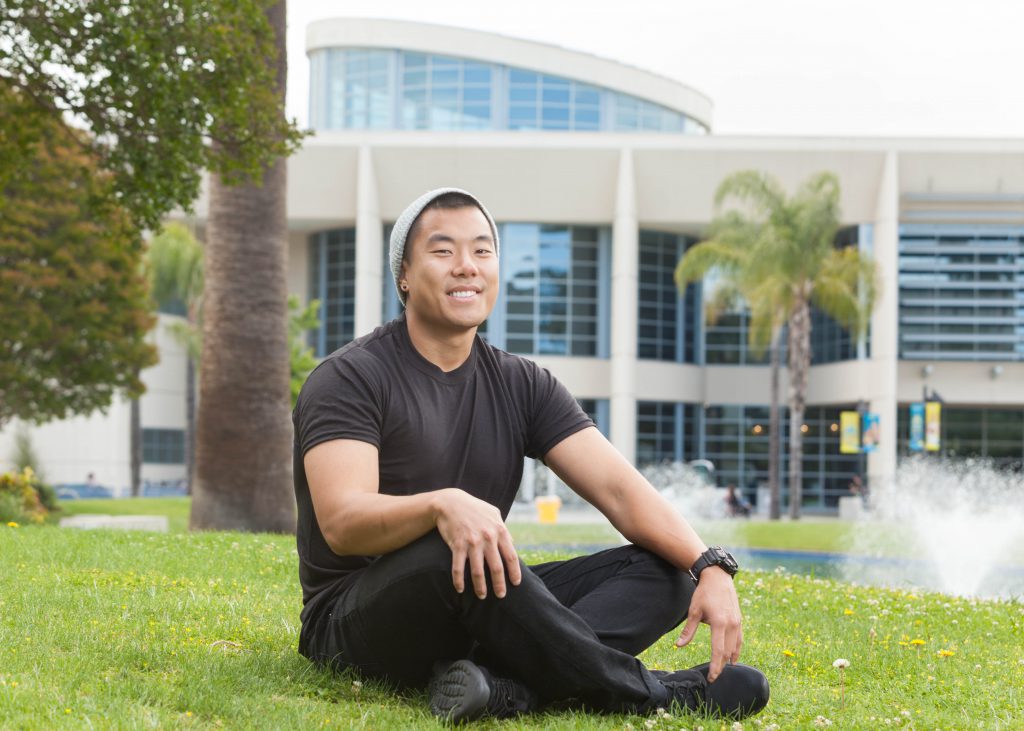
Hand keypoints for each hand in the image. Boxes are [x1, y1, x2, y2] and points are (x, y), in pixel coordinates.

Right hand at [433, 488, 521, 599]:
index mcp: (499, 530)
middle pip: (497, 568)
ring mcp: (472, 542)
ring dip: (480, 587)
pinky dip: (459, 581)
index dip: (514, 572)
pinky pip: (458, 568)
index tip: (516, 584)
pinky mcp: (457, 545)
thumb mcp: (494, 514)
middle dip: (499, 585)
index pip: (511, 557)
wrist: (450, 502)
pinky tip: (460, 589)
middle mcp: (488, 538)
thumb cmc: (475, 508)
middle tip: (500, 596)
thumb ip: (504, 529)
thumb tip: (512, 543)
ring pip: (478, 571)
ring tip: (482, 596)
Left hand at [674, 567, 742, 681]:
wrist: (717, 577)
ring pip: (735, 647)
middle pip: (728, 652)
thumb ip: (688, 631)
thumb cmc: (704, 593)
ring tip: (722, 670)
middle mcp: (732, 624)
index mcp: (720, 623)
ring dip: (729, 660)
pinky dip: (736, 650)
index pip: (718, 651)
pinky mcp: (739, 620)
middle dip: (721, 666)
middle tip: (714, 677)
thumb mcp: (693, 611)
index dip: (715, 666)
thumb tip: (679, 645)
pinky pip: (739, 639)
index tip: (711, 678)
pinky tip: (733, 658)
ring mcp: (738, 622)